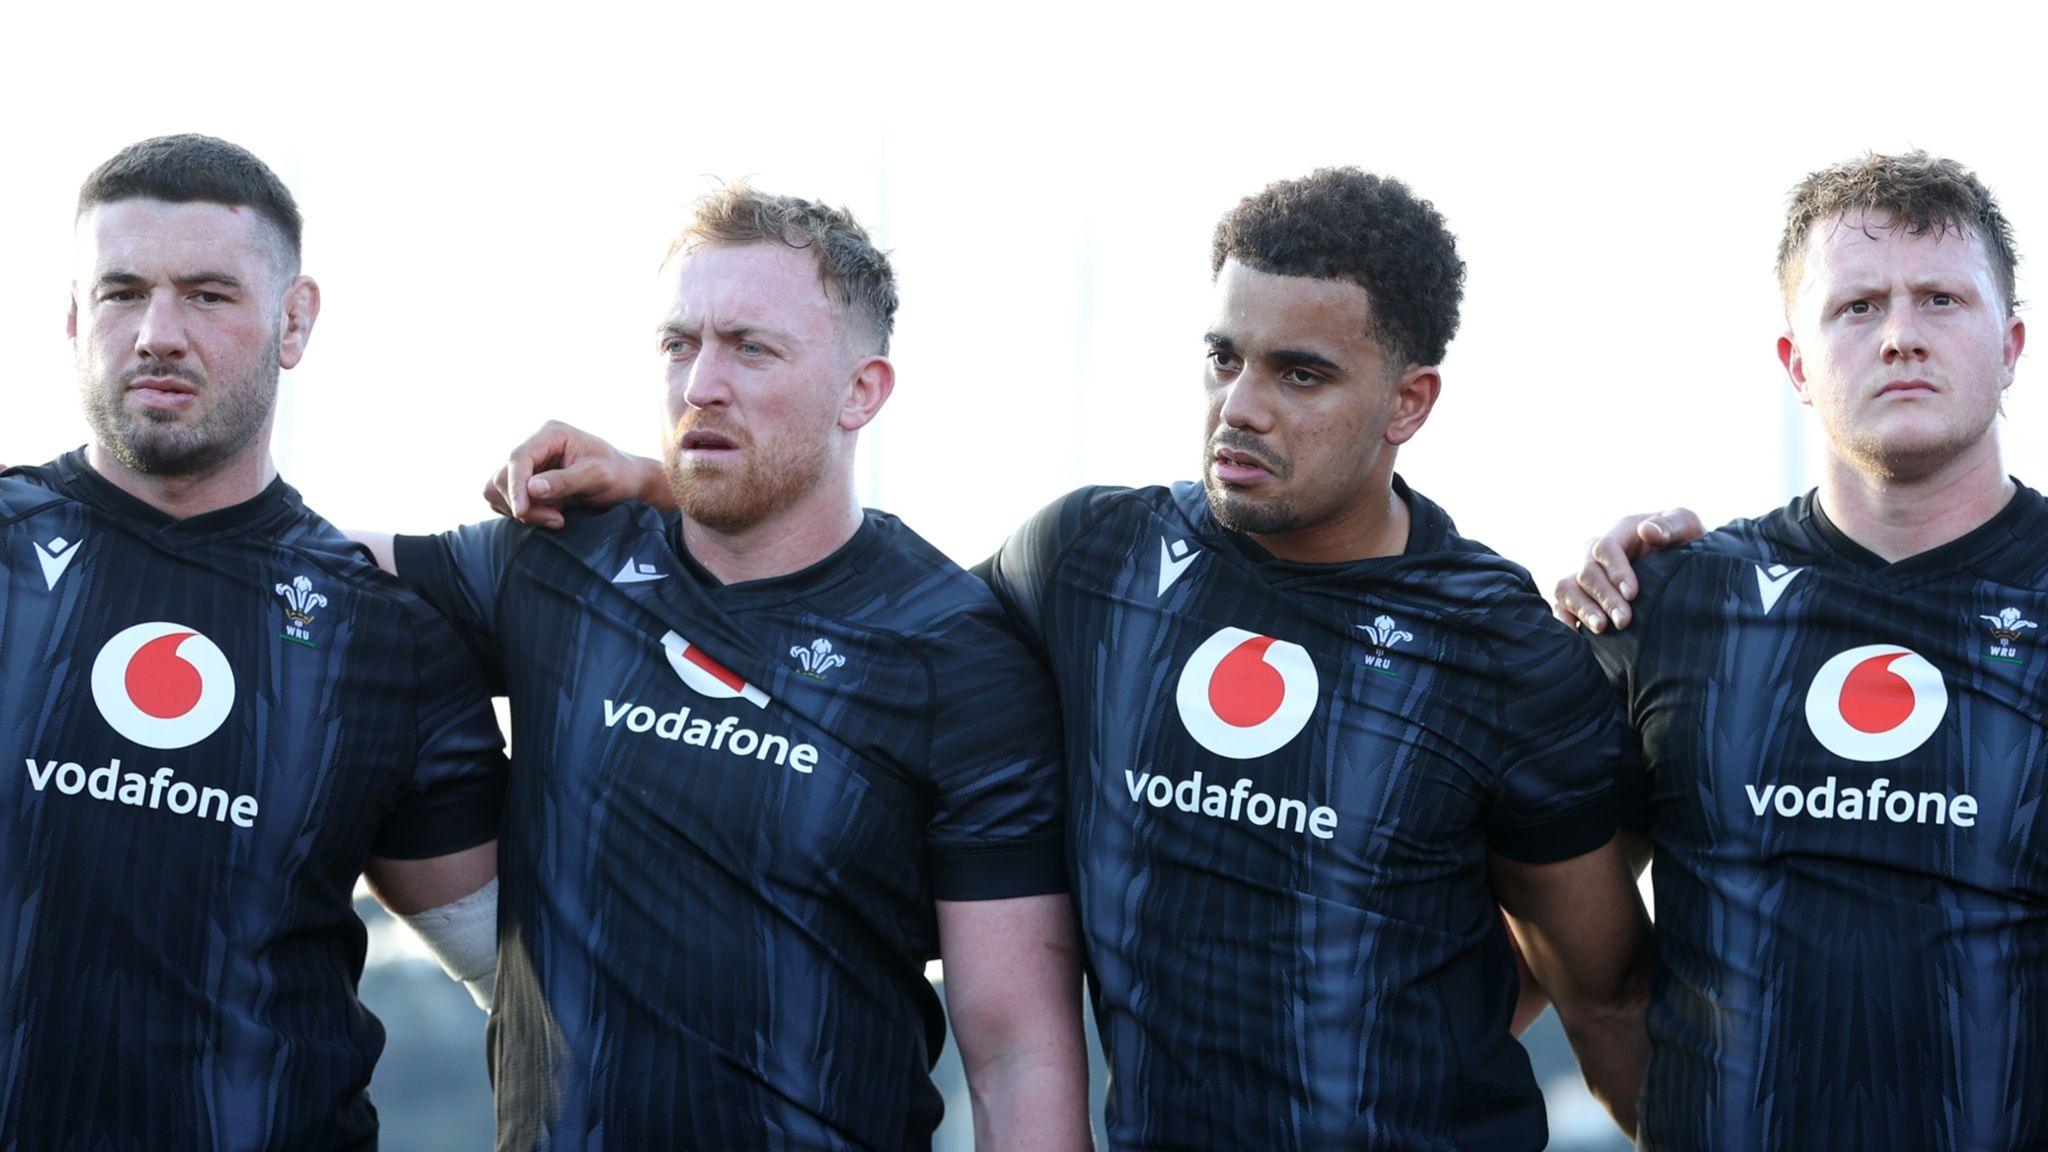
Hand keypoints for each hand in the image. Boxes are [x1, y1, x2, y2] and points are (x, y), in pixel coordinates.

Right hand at [483, 421, 664, 528]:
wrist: (625, 483)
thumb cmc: (617, 475)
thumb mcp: (598, 477)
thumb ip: (566, 481)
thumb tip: (531, 488)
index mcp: (551, 434)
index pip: (519, 458)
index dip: (515, 486)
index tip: (522, 512)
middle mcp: (534, 445)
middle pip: (503, 476)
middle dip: (524, 504)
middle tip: (558, 519)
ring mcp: (527, 464)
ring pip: (498, 490)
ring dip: (523, 510)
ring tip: (558, 516)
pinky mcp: (524, 482)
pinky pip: (504, 500)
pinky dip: (523, 513)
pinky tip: (551, 513)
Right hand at [1552, 509, 1702, 632]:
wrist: (1686, 571)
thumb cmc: (1686, 545)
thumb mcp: (1687, 527)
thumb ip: (1671, 525)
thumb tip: (1647, 531)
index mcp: (1620, 533)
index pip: (1606, 548)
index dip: (1615, 571)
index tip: (1633, 594)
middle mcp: (1597, 554)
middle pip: (1587, 572)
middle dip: (1604, 597)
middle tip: (1624, 621)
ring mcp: (1586, 576)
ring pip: (1567, 588)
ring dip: (1581, 608)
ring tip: (1602, 628)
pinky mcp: (1581, 598)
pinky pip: (1561, 607)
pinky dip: (1565, 620)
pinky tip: (1580, 637)